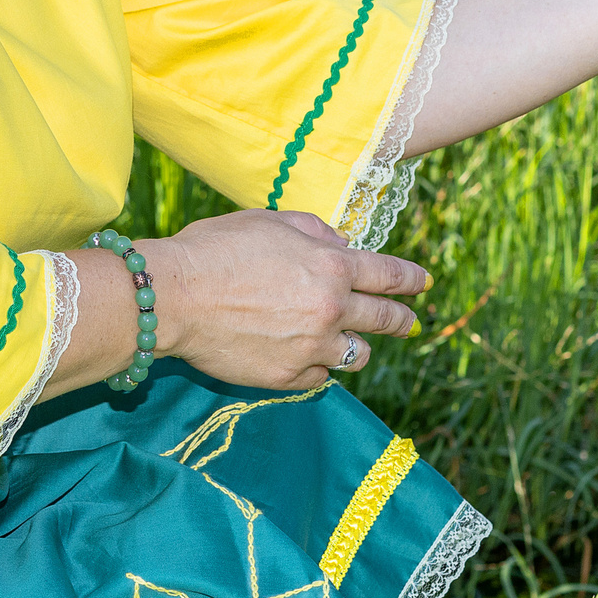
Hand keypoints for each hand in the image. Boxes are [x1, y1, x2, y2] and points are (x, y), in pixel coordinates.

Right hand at [148, 209, 429, 389]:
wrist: (174, 297)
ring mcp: (311, 347)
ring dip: (357, 346)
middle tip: (410, 322)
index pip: (388, 275)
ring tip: (350, 343)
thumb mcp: (271, 221)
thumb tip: (341, 244)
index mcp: (331, 266)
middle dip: (402, 320)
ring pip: (356, 355)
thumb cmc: (217, 249)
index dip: (410, 279)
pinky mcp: (287, 376)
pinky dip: (317, 365)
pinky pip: (319, 375)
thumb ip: (315, 231)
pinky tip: (304, 355)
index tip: (423, 284)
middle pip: (384, 320)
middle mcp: (330, 309)